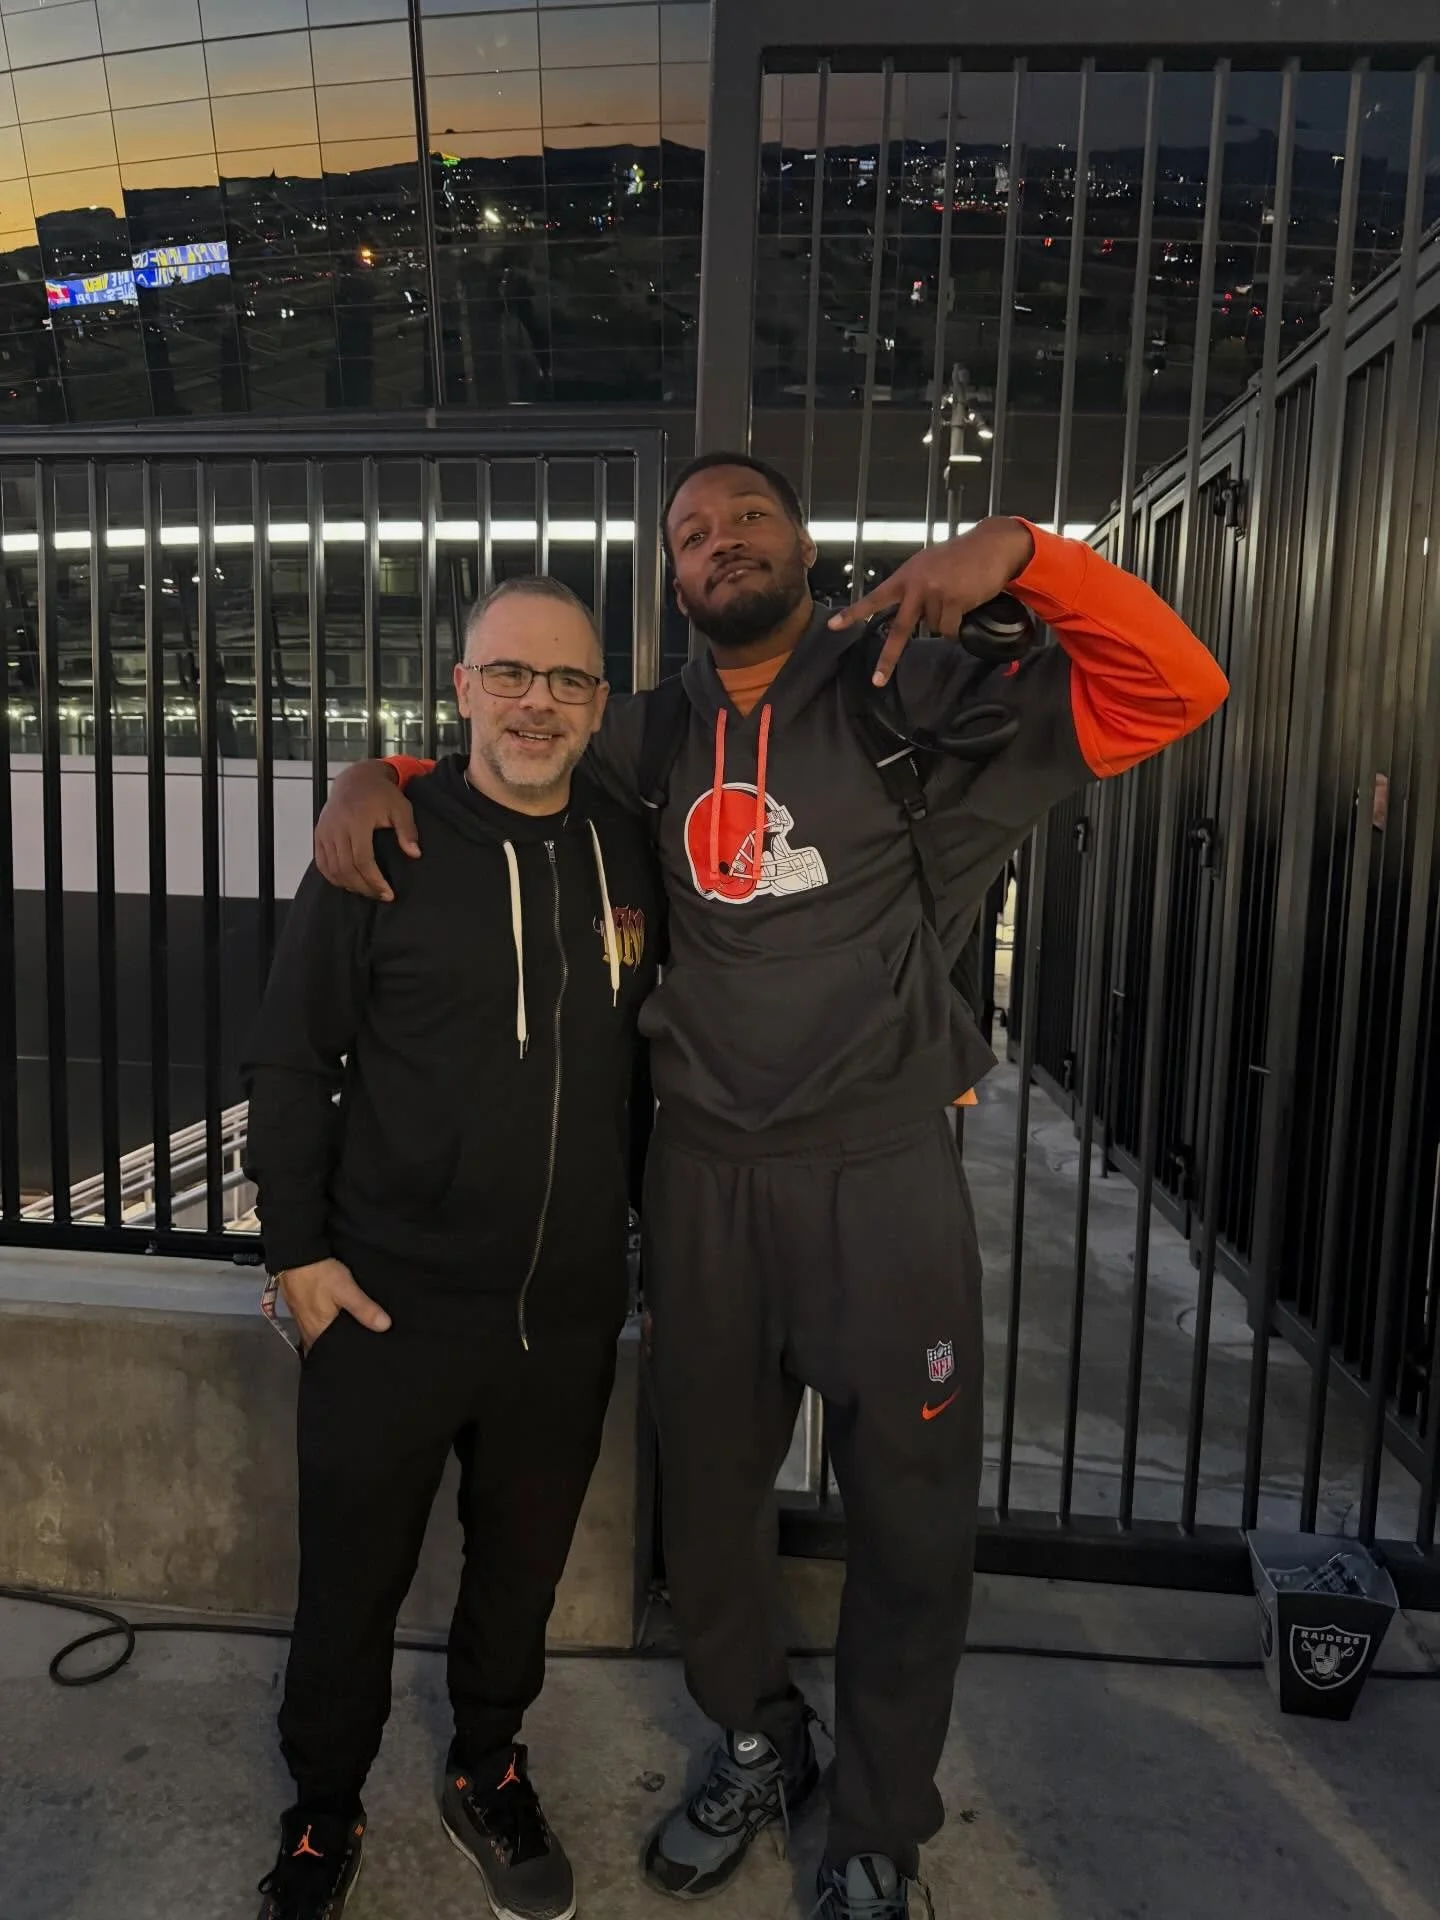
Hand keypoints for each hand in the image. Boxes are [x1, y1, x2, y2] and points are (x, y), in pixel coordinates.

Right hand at [278, 1257, 391, 1351]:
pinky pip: (316, 1325)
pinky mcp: (302, 1310)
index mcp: (318, 1332)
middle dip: (341, 1347)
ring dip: (333, 1336)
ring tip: (352, 1334)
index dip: (347, 1356)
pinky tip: (336, 1319)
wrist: (296, 1255)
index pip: (333, 1354)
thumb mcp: (346, 1290)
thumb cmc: (319, 1274)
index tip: (362, 1357)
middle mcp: (308, 1331)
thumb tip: (384, 1326)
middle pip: (327, 1346)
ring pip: (321, 1336)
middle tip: (361, 1346)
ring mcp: (303, 1321)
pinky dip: (326, 1325)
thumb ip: (364, 1309)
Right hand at [314, 762, 420, 901]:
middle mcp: (337, 827)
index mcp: (357, 820)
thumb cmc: (380, 793)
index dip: (374, 881)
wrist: (356, 779)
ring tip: (367, 891)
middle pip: (346, 868)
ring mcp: (325, 831)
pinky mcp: (318, 834)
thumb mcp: (401, 807)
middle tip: (380, 896)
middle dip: (364, 887)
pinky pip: (321, 863)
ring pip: (332, 869)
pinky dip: (333, 877)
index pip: (362, 860)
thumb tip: (414, 854)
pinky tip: (348, 882)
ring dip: (349, 884)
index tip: (388, 893)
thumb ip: (407, 831)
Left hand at [829, 516, 1035, 686]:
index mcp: (905, 576)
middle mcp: (915, 585)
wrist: (991, 545)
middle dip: (888, 658)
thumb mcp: (929, 565)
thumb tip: (913, 616)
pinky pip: (950, 629)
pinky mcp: (953, 601)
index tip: (833, 627)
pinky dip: (958, 626)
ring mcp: (934, 594)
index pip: (874, 598)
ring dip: (945, 622)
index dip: (853, 614)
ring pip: (933, 629)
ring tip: (957, 599)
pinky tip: (965, 607)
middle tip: (878, 680)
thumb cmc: (961, 556)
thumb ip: (915, 587)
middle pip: (898, 628)